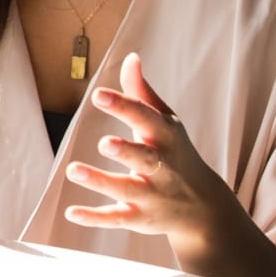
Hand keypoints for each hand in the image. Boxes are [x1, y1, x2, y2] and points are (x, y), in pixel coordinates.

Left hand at [62, 52, 237, 251]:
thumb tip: (130, 57)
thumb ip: (142, 93)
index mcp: (166, 138)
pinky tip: (71, 212)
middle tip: (103, 143)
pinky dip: (94, 217)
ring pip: (126, 190)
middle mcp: (162, 168)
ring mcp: (152, 195)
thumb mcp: (166, 122)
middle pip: (144, 159)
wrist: (204, 208)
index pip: (146, 119)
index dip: (123, 107)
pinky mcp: (140, 218)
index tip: (99, 95)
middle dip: (126, 151)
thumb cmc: (177, 153)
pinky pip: (116, 218)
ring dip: (100, 182)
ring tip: (73, 170)